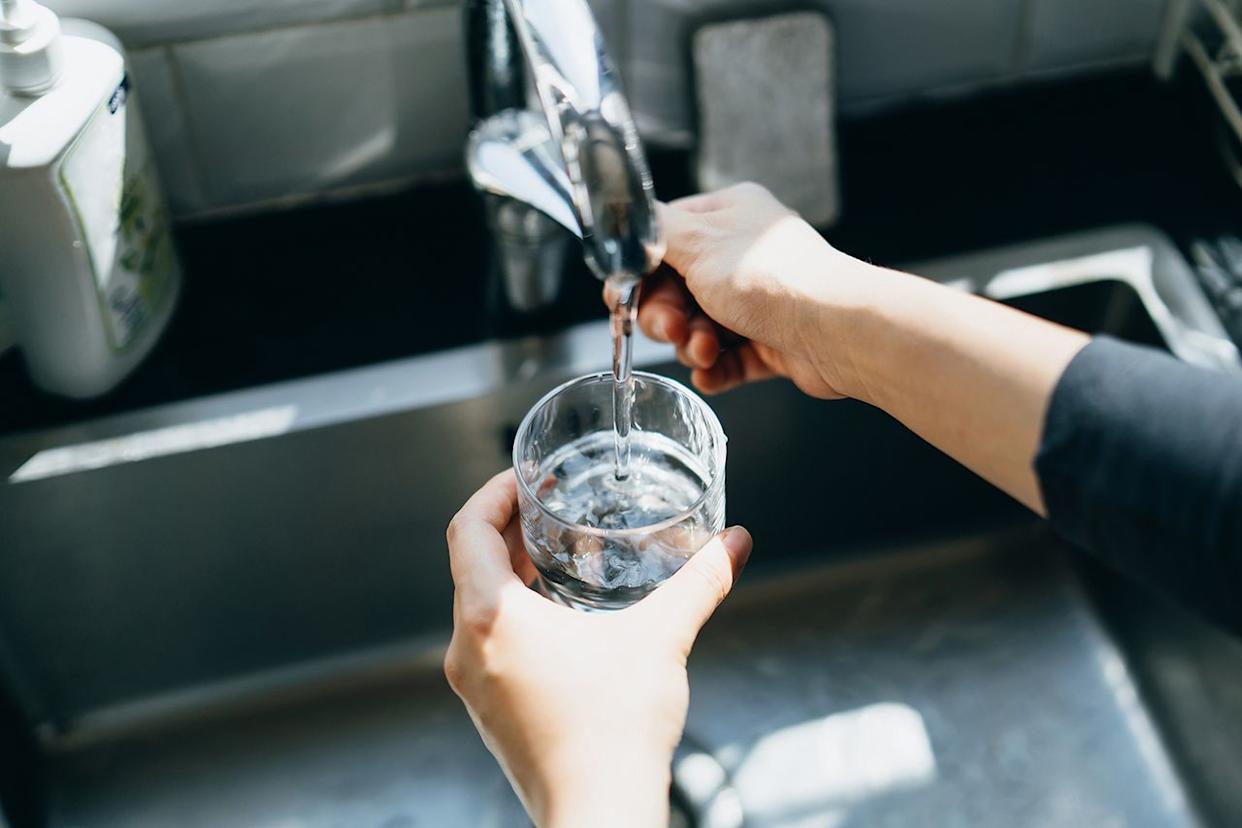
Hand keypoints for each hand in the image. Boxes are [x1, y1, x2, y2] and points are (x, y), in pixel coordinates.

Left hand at [444, 470, 752, 827]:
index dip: (494, 493)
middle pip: (470, 564)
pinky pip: (488, 641)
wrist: (599, 815)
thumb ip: (700, 583)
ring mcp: (473, 684)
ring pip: (477, 605)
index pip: (467, 529)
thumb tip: (734, 544)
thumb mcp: (661, 640)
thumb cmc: (615, 733)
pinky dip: (513, 613)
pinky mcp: (489, 710)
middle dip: (508, 528)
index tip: (526, 480)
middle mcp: (467, 648)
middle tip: (549, 507)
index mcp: (491, 618)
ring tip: (556, 553)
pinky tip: (560, 615)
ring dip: (510, 572)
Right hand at [641, 182, 871, 398]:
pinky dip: (714, 369)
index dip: (639, 274)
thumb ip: (654, 231)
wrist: (835, 330)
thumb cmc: (771, 278)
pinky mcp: (769, 342)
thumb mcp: (697, 242)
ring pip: (698, 329)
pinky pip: (726, 360)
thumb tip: (628, 222)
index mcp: (726, 216)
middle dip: (666, 317)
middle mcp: (741, 255)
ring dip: (692, 345)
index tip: (621, 299)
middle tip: (673, 330)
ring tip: (707, 351)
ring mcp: (756, 301)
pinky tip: (711, 374)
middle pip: (674, 291)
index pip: (662, 241)